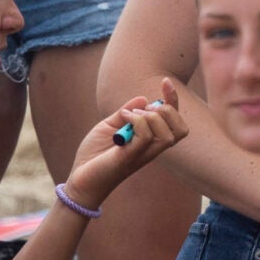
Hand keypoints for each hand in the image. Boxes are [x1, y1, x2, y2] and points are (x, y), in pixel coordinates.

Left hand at [64, 83, 187, 209]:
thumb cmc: (94, 156)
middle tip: (145, 108)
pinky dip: (137, 121)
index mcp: (149, 141)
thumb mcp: (109, 126)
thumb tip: (144, 99)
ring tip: (133, 115)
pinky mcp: (128, 158)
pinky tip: (124, 119)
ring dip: (153, 117)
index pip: (174, 122)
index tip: (165, 81)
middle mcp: (150, 149)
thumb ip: (126, 113)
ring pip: (168, 135)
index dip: (174, 99)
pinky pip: (145, 137)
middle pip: (181, 130)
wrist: (78, 178)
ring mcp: (141, 155)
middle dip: (169, 109)